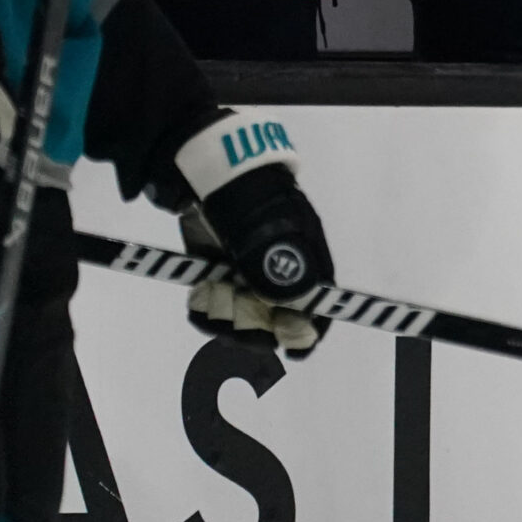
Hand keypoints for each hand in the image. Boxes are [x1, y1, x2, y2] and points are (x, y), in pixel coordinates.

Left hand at [180, 117, 332, 357]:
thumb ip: (280, 269)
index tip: (291, 349)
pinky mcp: (222, 277)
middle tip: (230, 303)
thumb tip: (299, 310)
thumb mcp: (265, 232)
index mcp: (306, 260)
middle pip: (277, 323)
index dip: (309, 331)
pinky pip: (216, 311)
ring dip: (223, 314)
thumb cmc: (245, 197)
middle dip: (252, 323)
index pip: (321, 306)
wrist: (208, 172)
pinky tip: (200, 289)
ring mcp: (250, 278)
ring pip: (242, 321)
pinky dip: (205, 308)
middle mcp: (281, 275)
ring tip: (209, 289)